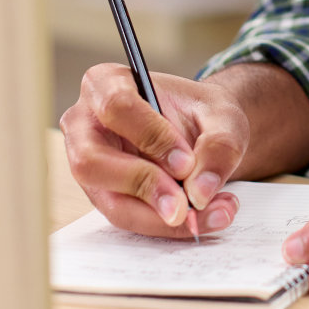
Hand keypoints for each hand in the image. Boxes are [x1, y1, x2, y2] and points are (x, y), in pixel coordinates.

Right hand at [60, 64, 247, 237]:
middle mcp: (85, 126)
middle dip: (144, 186)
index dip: (151, 136)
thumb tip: (200, 191)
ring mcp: (90, 165)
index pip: (116, 107)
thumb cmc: (201, 112)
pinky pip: (128, 218)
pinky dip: (166, 225)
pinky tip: (202, 218)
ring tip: (214, 212)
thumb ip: (219, 144)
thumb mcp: (223, 115)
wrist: (201, 131)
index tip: (186, 161)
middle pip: (92, 162)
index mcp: (106, 83)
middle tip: (186, 205)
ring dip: (161, 217)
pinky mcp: (104, 196)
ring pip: (111, 201)